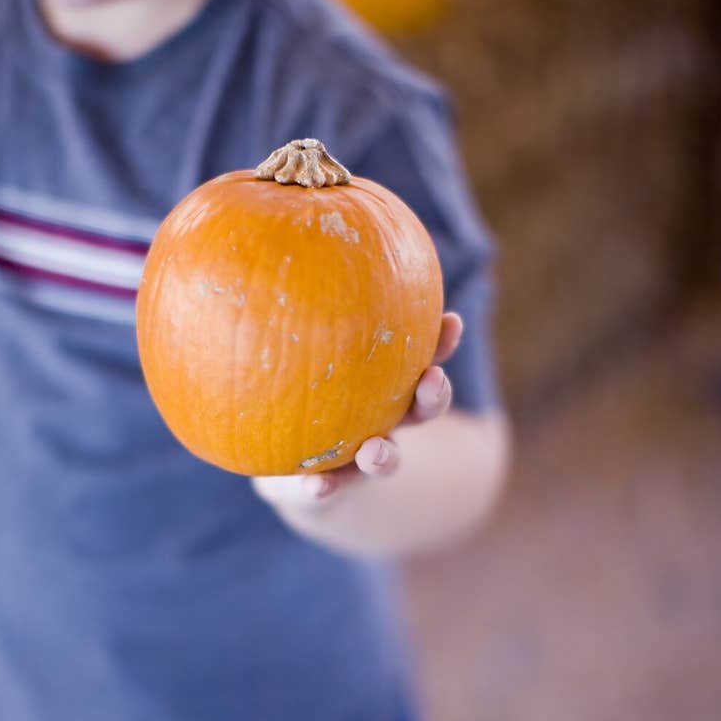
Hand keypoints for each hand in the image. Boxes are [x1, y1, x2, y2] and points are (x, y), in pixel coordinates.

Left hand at [253, 313, 462, 512]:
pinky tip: (317, 487)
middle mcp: (380, 424)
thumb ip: (287, 318)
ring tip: (376, 452)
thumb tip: (269, 229)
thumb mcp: (287, 356)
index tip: (452, 322)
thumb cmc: (295, 402)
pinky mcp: (326, 490)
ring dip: (386, 456)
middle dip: (431, 397)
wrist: (298, 477)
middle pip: (418, 410)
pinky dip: (324, 491)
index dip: (440, 342)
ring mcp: (356, 460)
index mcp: (382, 391)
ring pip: (384, 457)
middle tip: (432, 381)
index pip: (418, 358)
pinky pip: (326, 491)